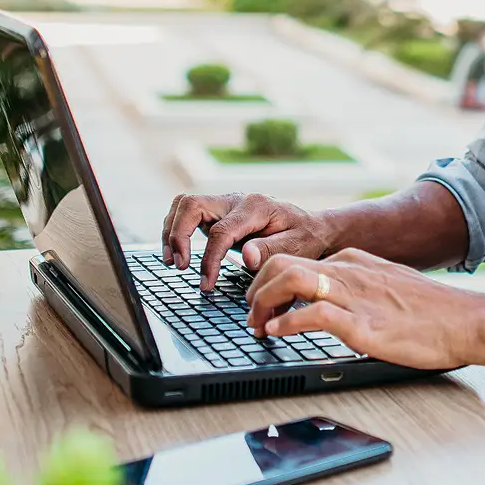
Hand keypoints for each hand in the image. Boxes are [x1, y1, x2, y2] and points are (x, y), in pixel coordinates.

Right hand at [160, 193, 335, 292]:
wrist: (312, 227)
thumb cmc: (306, 238)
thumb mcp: (297, 246)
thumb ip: (271, 250)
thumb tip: (246, 257)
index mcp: (255, 207)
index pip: (220, 231)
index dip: (209, 259)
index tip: (206, 284)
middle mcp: (235, 200)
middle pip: (191, 204)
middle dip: (178, 235)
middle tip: (179, 266)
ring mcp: (225, 204)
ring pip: (184, 204)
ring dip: (172, 231)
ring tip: (173, 261)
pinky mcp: (218, 213)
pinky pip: (188, 213)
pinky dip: (177, 230)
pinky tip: (179, 253)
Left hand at [244, 248, 482, 370]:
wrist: (466, 321)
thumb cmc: (432, 312)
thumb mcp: (387, 287)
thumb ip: (358, 288)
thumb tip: (331, 305)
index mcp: (353, 261)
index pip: (294, 259)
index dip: (267, 281)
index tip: (261, 305)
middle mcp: (349, 271)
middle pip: (281, 263)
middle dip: (255, 290)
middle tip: (251, 317)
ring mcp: (355, 295)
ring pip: (289, 279)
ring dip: (262, 303)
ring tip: (258, 326)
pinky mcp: (363, 324)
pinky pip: (313, 314)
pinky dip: (286, 323)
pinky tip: (277, 334)